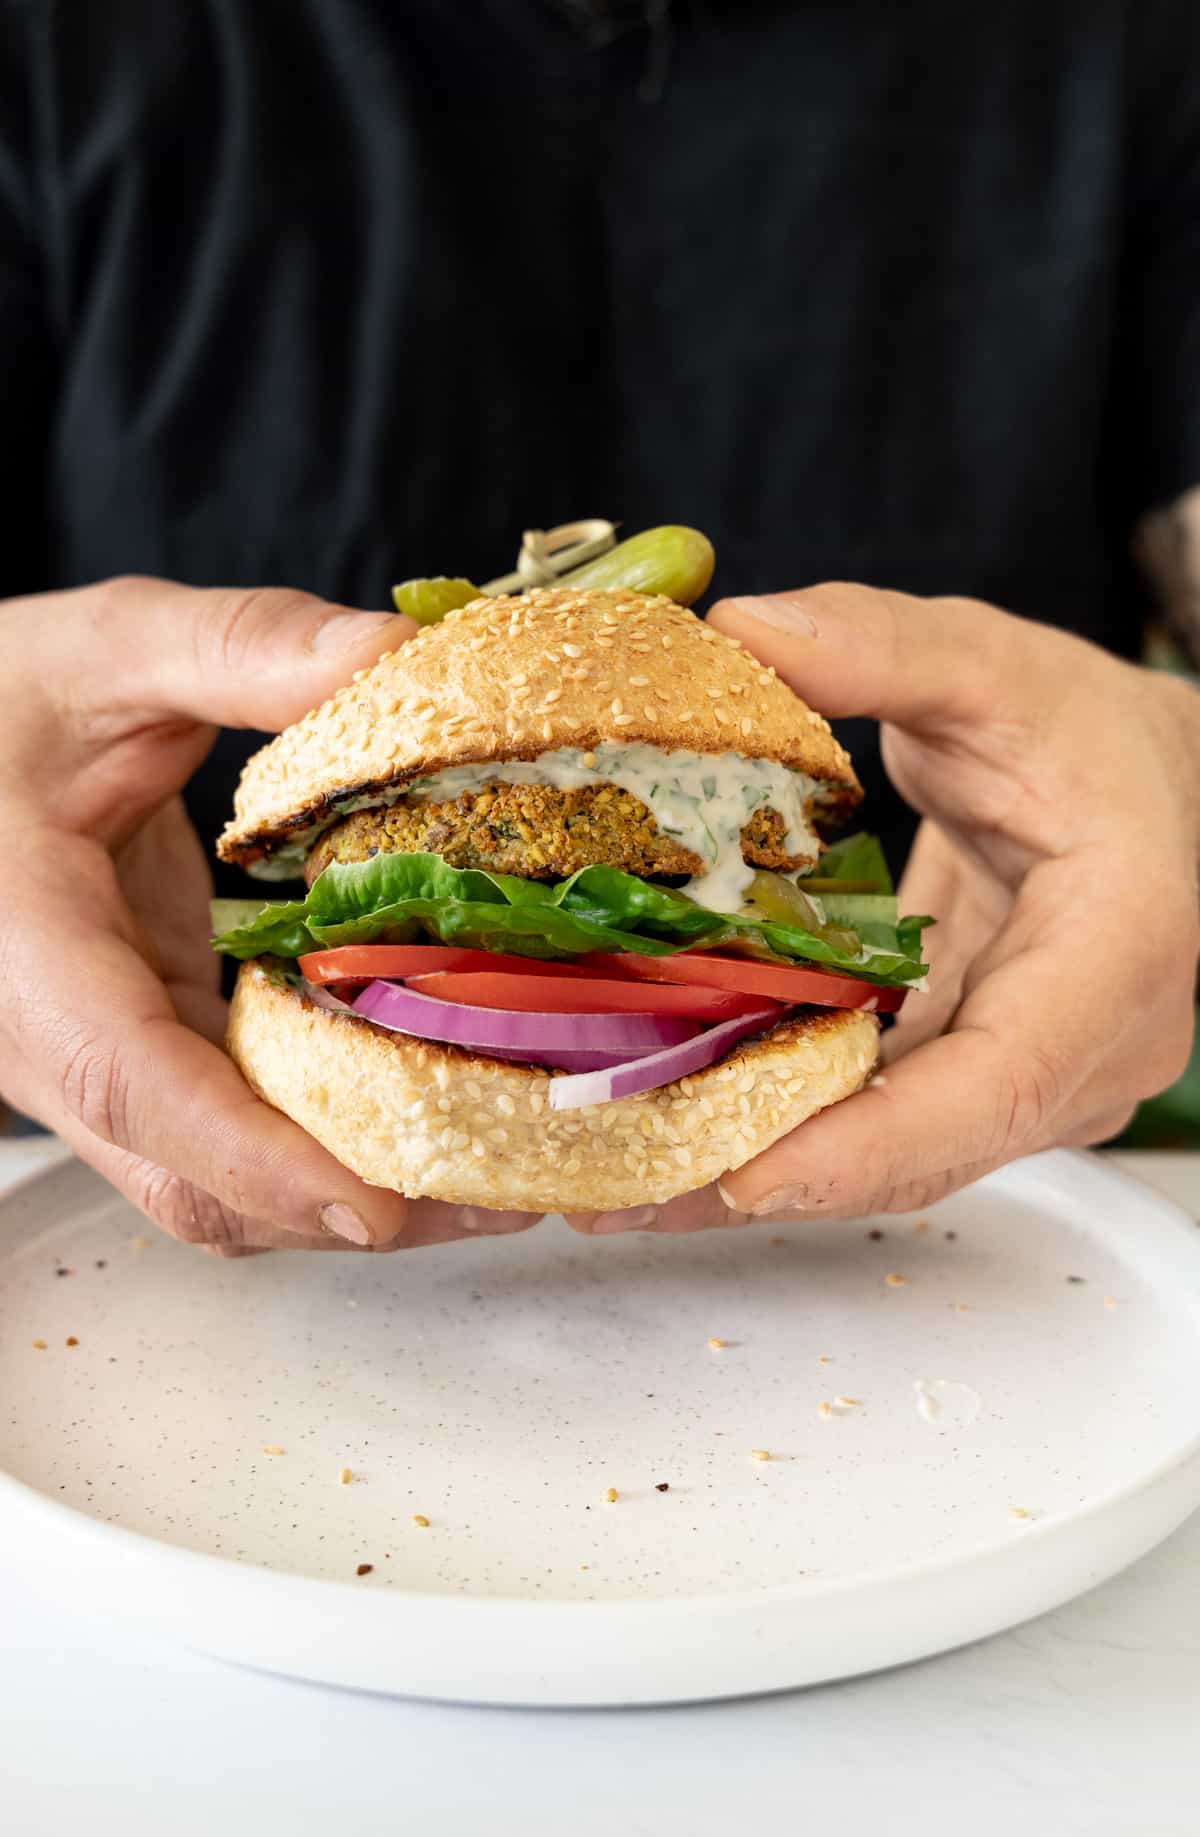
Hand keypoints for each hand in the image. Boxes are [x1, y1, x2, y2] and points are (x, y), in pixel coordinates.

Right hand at [0, 576, 540, 1252]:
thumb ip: (242, 647)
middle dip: (345, 1207)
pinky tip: (433, 1111)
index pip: (127, 1079)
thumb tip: (394, 657)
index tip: (368, 1205)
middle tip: (503, 1193)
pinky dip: (332, 1145)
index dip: (249, 1155)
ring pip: (217, 1183)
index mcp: (22, 947)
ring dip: (353, 1192)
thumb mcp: (108, 647)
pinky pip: (235, 1134)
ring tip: (500, 1171)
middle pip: (191, 1180)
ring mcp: (99, 1060)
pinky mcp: (149, 1049)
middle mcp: (49, 1038)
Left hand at [570, 582, 1199, 1234]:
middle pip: (924, 1151)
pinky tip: (674, 1121)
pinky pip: (881, 1123)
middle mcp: (1083, 1053)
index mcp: (1113, 958)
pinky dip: (783, 1130)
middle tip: (617, 1190)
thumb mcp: (996, 666)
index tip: (751, 1177)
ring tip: (614, 1180)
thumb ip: (881, 647)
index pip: (998, 1083)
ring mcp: (1034, 1081)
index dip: (873, 1143)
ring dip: (757, 1170)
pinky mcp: (977, 1077)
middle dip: (770, 1177)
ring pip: (893, 1158)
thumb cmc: (1096, 735)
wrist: (1156, 787)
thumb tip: (743, 630)